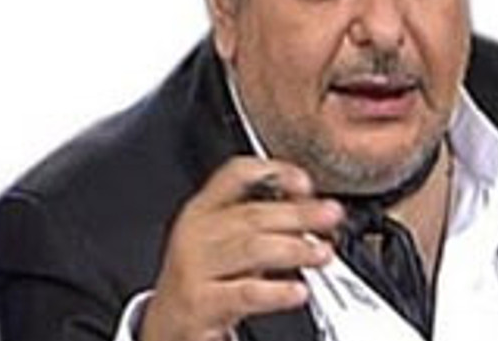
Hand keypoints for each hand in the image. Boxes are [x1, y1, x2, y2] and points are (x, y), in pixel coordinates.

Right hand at [140, 157, 343, 340]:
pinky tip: (298, 291)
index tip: (305, 183)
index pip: (236, 174)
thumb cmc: (205, 278)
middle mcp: (197, 233)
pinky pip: (245, 293)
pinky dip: (277, 292)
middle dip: (299, 214)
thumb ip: (261, 222)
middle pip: (253, 213)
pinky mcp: (200, 303)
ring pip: (252, 249)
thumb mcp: (223, 241)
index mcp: (203, 209)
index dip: (273, 172)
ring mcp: (196, 268)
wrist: (168, 325)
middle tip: (330, 216)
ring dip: (294, 249)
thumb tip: (314, 210)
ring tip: (321, 253)